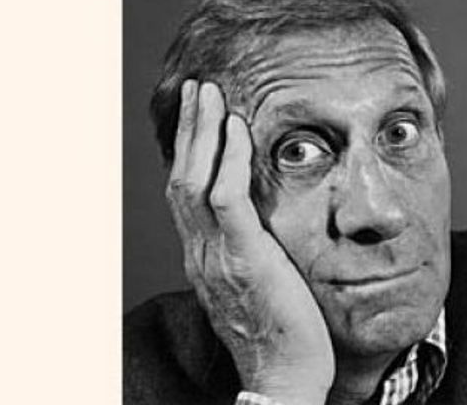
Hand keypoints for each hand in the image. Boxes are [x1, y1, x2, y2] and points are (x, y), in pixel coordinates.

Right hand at [165, 80, 334, 404]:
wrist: (283, 376)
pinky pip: (227, 199)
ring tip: (210, 94)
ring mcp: (217, 255)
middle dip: (190, 130)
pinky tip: (237, 129)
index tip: (200, 117)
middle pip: (183, 176)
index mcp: (204, 256)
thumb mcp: (254, 282)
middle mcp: (201, 252)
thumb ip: (247, 249)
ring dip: (203, 132)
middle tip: (198, 90)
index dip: (190, 152)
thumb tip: (258, 223)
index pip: (187, 193)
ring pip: (195, 180)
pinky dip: (227, 160)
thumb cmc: (279, 330)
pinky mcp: (243, 258)